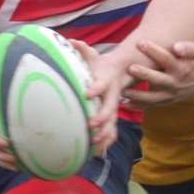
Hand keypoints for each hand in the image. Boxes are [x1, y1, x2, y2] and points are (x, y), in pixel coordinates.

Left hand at [71, 41, 120, 156]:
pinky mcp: (112, 117)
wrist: (123, 72)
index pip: (100, 85)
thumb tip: (70, 40)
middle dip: (101, 118)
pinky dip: (106, 142)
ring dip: (105, 134)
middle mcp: (111, 97)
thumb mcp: (93, 55)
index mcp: (106, 81)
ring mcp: (113, 108)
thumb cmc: (102, 65)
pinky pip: (112, 131)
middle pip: (109, 109)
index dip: (95, 89)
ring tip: (94, 144)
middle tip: (91, 125)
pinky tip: (98, 153)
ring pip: (112, 124)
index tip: (87, 94)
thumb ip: (82, 49)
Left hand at [124, 40, 193, 105]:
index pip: (167, 59)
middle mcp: (175, 84)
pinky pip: (150, 106)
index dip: (155, 51)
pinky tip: (123, 104)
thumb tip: (177, 46)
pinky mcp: (165, 101)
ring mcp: (170, 95)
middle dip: (144, 74)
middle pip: (158, 80)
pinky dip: (137, 106)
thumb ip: (189, 48)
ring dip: (137, 95)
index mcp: (182, 69)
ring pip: (152, 97)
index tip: (140, 42)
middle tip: (130, 67)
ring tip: (122, 91)